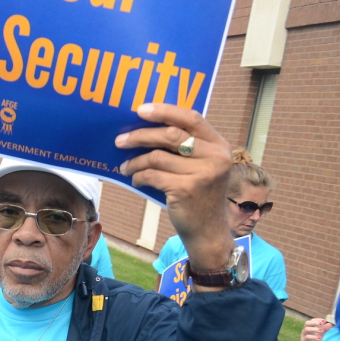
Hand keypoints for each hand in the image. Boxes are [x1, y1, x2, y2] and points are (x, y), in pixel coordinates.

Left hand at [117, 104, 234, 271]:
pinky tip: (135, 179)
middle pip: (170, 135)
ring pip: (157, 157)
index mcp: (219, 146)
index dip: (165, 111)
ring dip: (135, 161)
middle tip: (119, 140)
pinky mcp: (186, 189)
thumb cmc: (198, 195)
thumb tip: (145, 127)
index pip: (192, 118)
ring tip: (125, 166)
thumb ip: (186, 148)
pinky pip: (152, 175)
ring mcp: (203, 174)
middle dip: (140, 136)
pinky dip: (138, 176)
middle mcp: (216, 157)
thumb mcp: (201, 167)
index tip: (141, 109)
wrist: (208, 230)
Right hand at [299, 318, 332, 340]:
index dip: (317, 319)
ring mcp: (304, 335)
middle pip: (307, 323)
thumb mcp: (320, 335)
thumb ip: (324, 330)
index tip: (324, 320)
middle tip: (321, 323)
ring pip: (306, 329)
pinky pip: (307, 337)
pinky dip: (313, 337)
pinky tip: (319, 338)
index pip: (311, 321)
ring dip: (314, 329)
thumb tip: (330, 324)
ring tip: (321, 330)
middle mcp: (305, 330)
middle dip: (314, 322)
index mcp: (309, 328)